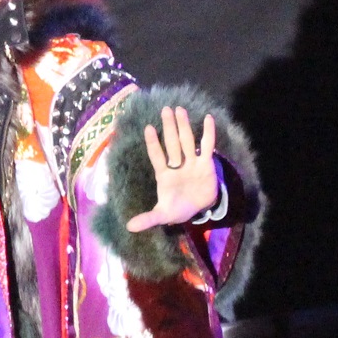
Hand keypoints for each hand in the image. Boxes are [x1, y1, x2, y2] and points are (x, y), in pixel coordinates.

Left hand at [127, 107, 218, 231]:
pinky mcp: (206, 164)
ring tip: (179, 110)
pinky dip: (208, 133)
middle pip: (173, 143)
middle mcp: (177, 165)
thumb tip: (129, 227)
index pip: (157, 156)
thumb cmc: (177, 208)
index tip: (148, 128)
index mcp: (164, 175)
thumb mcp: (162, 215)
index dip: (153, 144)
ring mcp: (192, 162)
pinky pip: (207, 146)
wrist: (198, 209)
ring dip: (184, 126)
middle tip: (165, 110)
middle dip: (169, 128)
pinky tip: (207, 118)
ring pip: (188, 141)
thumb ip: (148, 219)